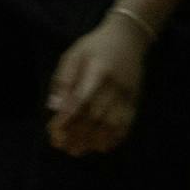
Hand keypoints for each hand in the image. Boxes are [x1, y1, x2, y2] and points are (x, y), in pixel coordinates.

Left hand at [45, 16, 147, 155]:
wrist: (128, 38)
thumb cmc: (94, 47)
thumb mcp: (73, 55)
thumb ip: (64, 80)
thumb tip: (54, 107)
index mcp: (97, 70)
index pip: (81, 99)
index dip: (68, 118)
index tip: (54, 132)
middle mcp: (114, 85)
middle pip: (96, 115)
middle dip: (78, 134)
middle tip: (64, 148)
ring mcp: (127, 94)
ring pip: (112, 124)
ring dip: (94, 140)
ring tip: (79, 150)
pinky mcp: (135, 101)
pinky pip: (127, 124)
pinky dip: (114, 138)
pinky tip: (101, 146)